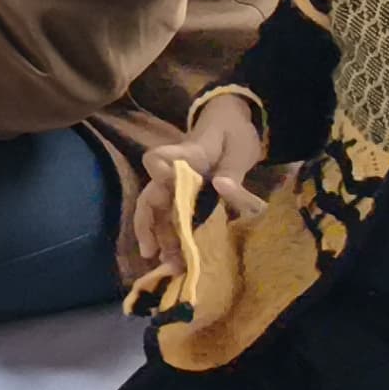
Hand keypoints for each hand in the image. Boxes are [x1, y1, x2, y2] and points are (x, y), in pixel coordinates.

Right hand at [127, 95, 268, 282]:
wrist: (231, 123)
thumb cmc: (233, 133)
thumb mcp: (240, 150)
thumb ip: (233, 172)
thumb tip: (220, 188)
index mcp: (187, 155)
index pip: (158, 159)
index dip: (158, 173)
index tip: (168, 184)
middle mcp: (174, 172)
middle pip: (150, 196)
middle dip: (148, 225)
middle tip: (151, 252)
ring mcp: (178, 186)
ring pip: (159, 213)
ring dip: (161, 238)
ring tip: (169, 266)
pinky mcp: (186, 197)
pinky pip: (172, 218)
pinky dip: (172, 239)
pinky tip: (177, 259)